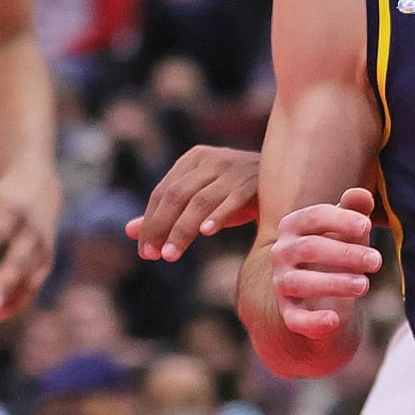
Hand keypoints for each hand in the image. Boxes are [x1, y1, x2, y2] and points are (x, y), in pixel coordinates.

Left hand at [0, 163, 58, 321]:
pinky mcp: (46, 262)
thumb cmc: (0, 199)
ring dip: (5, 301)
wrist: (40, 188)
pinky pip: (32, 288)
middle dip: (5, 284)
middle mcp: (33, 233)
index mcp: (13, 212)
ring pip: (27, 280)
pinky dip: (15, 303)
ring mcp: (43, 249)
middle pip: (20, 261)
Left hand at [127, 146, 260, 261]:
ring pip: (200, 201)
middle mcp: (211, 160)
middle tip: (155, 256)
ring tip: (171, 255)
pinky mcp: (254, 183)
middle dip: (161, 227)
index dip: (149, 222)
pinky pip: (232, 200)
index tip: (145, 252)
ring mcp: (234, 170)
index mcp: (193, 158)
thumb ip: (166, 214)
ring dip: (183, 230)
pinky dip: (218, 215)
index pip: (162, 192)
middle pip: (177, 195)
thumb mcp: (200, 200)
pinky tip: (205, 233)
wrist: (286, 183)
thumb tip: (129, 230)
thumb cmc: (237, 194)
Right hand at [271, 192, 381, 345]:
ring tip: (364, 285)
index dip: (340, 220)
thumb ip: (354, 210)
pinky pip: (294, 319)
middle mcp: (282, 252)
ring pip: (300, 283)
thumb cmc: (338, 247)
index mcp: (294, 225)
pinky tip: (334, 320)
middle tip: (377, 261)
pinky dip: (312, 321)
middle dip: (345, 254)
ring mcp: (282, 283)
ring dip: (333, 283)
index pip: (314, 216)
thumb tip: (362, 195)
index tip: (367, 227)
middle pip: (309, 249)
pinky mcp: (288, 312)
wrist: (324, 290)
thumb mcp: (348, 228)